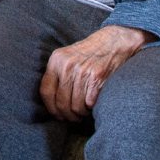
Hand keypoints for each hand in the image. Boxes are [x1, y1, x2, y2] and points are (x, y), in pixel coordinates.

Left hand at [39, 25, 156, 120]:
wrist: (114, 41)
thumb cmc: (90, 53)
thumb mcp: (67, 57)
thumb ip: (57, 74)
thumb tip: (51, 102)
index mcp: (56, 60)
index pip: (45, 91)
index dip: (50, 108)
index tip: (56, 114)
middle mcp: (67, 66)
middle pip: (61, 103)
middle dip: (67, 115)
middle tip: (72, 118)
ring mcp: (82, 72)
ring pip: (75, 107)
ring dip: (80, 114)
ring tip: (83, 111)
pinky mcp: (97, 78)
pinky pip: (89, 104)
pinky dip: (90, 108)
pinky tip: (92, 105)